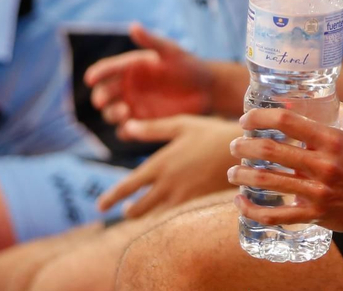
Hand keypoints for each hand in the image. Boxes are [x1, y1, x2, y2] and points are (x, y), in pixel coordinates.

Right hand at [86, 25, 212, 122]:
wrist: (206, 89)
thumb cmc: (188, 65)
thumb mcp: (170, 51)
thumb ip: (151, 41)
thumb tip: (133, 26)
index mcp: (129, 67)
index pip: (106, 70)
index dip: (96, 73)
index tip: (90, 78)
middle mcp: (127, 87)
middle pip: (103, 93)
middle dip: (101, 97)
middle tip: (104, 101)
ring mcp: (133, 105)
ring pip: (111, 113)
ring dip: (112, 114)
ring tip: (124, 112)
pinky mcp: (142, 122)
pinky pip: (127, 131)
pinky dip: (125, 131)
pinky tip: (131, 128)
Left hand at [96, 115, 239, 219]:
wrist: (242, 152)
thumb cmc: (210, 133)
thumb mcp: (180, 125)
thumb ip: (152, 129)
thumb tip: (126, 128)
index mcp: (160, 164)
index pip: (128, 187)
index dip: (112, 197)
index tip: (101, 206)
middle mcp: (167, 185)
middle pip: (140, 208)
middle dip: (130, 212)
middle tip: (125, 212)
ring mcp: (183, 197)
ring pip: (156, 215)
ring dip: (146, 216)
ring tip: (140, 215)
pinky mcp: (197, 203)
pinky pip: (175, 216)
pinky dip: (166, 217)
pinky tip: (167, 212)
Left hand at [228, 105, 342, 231]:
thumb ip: (331, 111)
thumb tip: (302, 99)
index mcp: (332, 139)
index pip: (286, 121)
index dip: (260, 117)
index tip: (246, 119)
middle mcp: (323, 165)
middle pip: (270, 151)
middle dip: (244, 146)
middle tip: (236, 145)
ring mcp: (319, 192)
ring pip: (268, 182)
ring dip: (243, 176)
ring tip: (233, 173)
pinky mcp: (317, 215)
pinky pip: (277, 216)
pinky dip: (253, 210)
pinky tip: (241, 203)